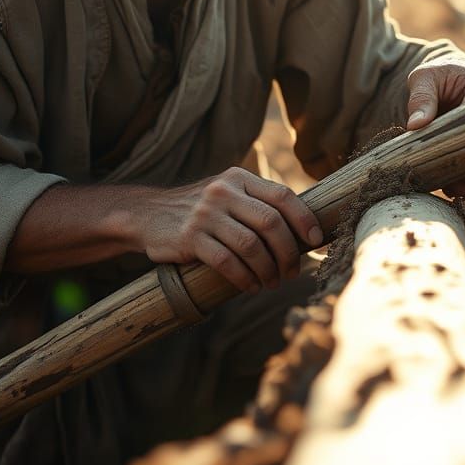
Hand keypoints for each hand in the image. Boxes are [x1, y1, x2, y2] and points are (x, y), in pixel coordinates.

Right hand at [139, 168, 321, 293]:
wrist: (148, 215)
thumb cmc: (200, 211)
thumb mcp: (227, 194)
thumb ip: (257, 203)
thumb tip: (303, 229)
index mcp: (239, 178)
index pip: (283, 195)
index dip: (304, 219)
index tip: (316, 240)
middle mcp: (223, 191)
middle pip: (271, 223)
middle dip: (288, 253)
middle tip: (291, 272)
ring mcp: (206, 214)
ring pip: (252, 245)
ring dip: (268, 269)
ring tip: (271, 282)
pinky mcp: (190, 238)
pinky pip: (227, 262)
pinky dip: (244, 278)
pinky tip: (250, 286)